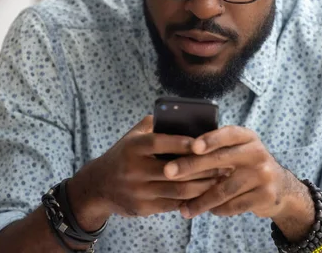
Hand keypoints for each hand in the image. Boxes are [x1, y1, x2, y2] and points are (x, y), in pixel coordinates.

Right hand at [69, 116, 223, 227]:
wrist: (98, 186)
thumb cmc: (124, 155)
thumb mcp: (132, 136)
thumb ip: (155, 124)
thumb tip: (183, 113)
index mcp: (132, 147)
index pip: (158, 143)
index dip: (180, 143)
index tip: (202, 142)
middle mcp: (134, 170)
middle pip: (174, 170)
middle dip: (202, 168)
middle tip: (223, 162)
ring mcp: (138, 191)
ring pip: (178, 190)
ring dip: (203, 185)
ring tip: (220, 178)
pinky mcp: (143, 208)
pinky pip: (173, 204)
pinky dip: (192, 199)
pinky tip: (207, 192)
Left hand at [162, 125, 293, 219]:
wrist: (279, 187)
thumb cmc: (246, 165)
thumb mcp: (239, 149)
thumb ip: (217, 148)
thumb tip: (176, 149)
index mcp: (247, 137)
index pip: (228, 134)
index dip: (210, 139)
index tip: (192, 146)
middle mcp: (257, 153)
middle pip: (220, 160)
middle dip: (191, 166)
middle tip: (168, 172)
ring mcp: (263, 175)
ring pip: (224, 189)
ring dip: (200, 200)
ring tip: (183, 208)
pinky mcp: (265, 196)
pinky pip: (233, 205)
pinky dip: (216, 210)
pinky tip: (205, 211)